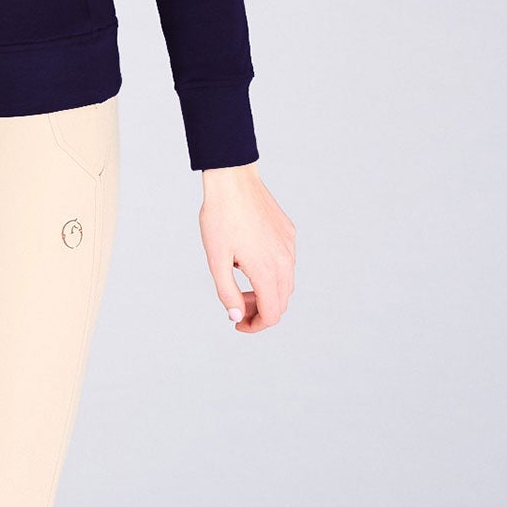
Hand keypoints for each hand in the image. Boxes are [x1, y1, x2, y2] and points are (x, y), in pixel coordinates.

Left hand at [197, 164, 294, 331]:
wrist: (233, 181)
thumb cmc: (219, 218)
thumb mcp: (216, 260)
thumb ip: (227, 293)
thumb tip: (237, 316)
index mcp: (267, 271)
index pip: (272, 315)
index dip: (255, 325)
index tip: (237, 322)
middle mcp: (285, 261)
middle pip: (281, 303)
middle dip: (259, 310)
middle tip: (235, 302)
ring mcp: (290, 246)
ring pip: (286, 284)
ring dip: (266, 291)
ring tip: (240, 280)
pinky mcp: (289, 233)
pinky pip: (286, 263)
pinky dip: (271, 272)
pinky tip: (249, 258)